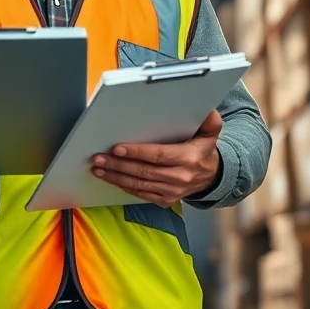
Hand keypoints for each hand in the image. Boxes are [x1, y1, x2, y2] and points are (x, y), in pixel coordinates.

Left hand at [91, 111, 222, 206]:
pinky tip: (112, 179)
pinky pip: (142, 194)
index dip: (136, 152)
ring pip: (139, 185)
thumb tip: (207, 108)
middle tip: (98, 158)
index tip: (117, 148)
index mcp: (188, 158)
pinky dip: (126, 187)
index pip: (158, 155)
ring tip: (98, 169)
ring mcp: (172, 191)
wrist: (211, 178)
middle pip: (144, 171)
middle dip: (118, 165)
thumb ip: (210, 120)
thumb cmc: (203, 151)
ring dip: (116, 177)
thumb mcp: (210, 133)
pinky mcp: (166, 200)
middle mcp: (180, 177)